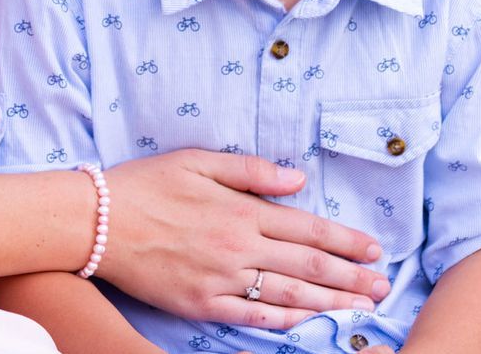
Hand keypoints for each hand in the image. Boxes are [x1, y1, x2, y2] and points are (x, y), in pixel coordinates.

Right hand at [100, 149, 390, 329]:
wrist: (97, 222)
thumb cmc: (147, 185)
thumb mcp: (199, 161)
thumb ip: (252, 171)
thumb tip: (298, 181)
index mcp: (241, 210)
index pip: (307, 228)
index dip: (345, 240)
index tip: (374, 249)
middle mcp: (238, 247)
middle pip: (307, 266)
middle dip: (351, 277)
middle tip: (382, 286)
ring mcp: (221, 280)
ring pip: (288, 294)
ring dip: (329, 301)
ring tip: (361, 307)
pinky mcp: (201, 304)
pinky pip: (252, 316)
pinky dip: (285, 321)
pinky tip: (309, 321)